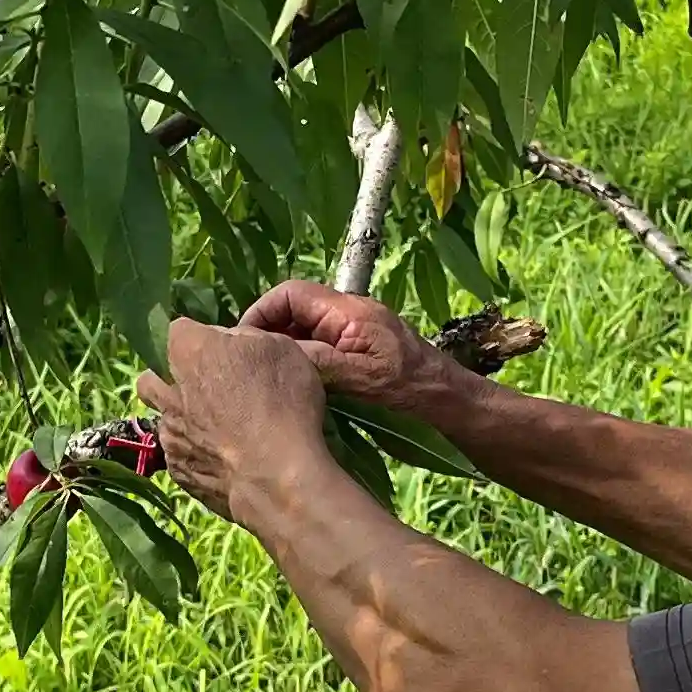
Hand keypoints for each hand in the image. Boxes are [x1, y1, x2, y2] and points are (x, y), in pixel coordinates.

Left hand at [138, 318, 331, 521]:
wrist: (277, 475)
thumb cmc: (283, 402)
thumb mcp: (280, 349)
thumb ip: (245, 338)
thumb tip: (230, 342)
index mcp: (189, 351)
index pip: (177, 329)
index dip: (200, 338)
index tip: (223, 350)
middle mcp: (168, 391)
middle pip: (152, 377)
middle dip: (170, 379)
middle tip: (204, 388)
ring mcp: (169, 434)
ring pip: (164, 418)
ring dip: (183, 418)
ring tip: (219, 430)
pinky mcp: (177, 470)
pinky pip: (179, 454)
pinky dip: (195, 453)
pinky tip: (223, 458)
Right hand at [239, 281, 474, 418]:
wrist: (445, 397)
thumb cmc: (409, 386)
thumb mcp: (360, 376)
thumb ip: (317, 361)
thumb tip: (275, 354)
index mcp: (347, 311)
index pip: (289, 294)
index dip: (261, 313)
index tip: (246, 343)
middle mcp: (346, 313)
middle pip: (292, 310)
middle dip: (267, 332)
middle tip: (252, 364)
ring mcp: (350, 329)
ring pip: (302, 328)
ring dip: (283, 348)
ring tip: (266, 376)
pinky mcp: (355, 346)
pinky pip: (317, 344)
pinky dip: (300, 359)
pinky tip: (293, 382)